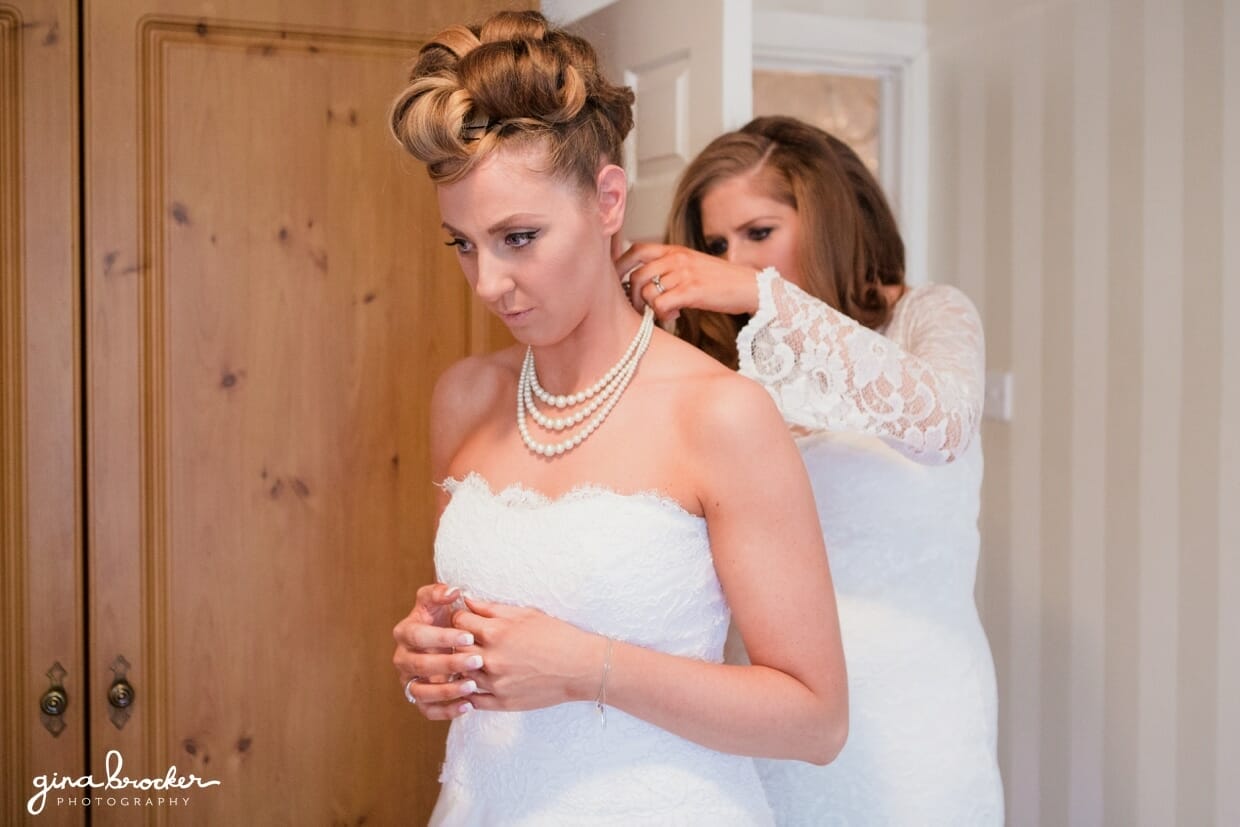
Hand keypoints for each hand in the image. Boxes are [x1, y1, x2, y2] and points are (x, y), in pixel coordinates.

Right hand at [393, 583, 485, 719]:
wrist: (445, 640)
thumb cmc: (442, 617)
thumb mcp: (438, 601)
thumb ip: (440, 593)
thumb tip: (452, 590)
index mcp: (404, 632)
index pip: (418, 636)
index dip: (442, 637)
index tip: (469, 637)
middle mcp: (402, 658)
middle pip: (421, 665)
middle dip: (450, 663)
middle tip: (478, 661)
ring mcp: (409, 680)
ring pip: (422, 691)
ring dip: (447, 690)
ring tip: (472, 686)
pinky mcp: (419, 699)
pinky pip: (429, 710)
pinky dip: (447, 710)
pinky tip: (468, 705)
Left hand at [451, 596, 603, 711]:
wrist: (580, 667)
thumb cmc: (556, 635)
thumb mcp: (525, 614)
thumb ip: (492, 608)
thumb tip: (467, 600)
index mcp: (496, 632)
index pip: (458, 622)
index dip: (459, 619)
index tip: (465, 621)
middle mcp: (491, 658)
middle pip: (454, 648)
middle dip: (455, 643)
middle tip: (463, 641)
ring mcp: (495, 683)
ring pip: (460, 674)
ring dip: (461, 667)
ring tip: (469, 661)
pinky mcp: (501, 702)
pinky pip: (471, 699)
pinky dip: (468, 691)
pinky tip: (473, 683)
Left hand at [615, 242, 760, 321]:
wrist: (749, 286)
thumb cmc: (719, 280)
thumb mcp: (691, 265)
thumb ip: (669, 268)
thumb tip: (642, 283)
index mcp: (674, 250)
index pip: (636, 249)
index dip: (620, 265)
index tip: (616, 282)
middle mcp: (677, 258)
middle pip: (636, 275)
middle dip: (633, 297)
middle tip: (640, 309)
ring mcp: (684, 274)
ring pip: (648, 292)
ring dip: (651, 308)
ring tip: (666, 312)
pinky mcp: (692, 290)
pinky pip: (662, 304)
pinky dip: (664, 314)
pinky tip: (675, 316)